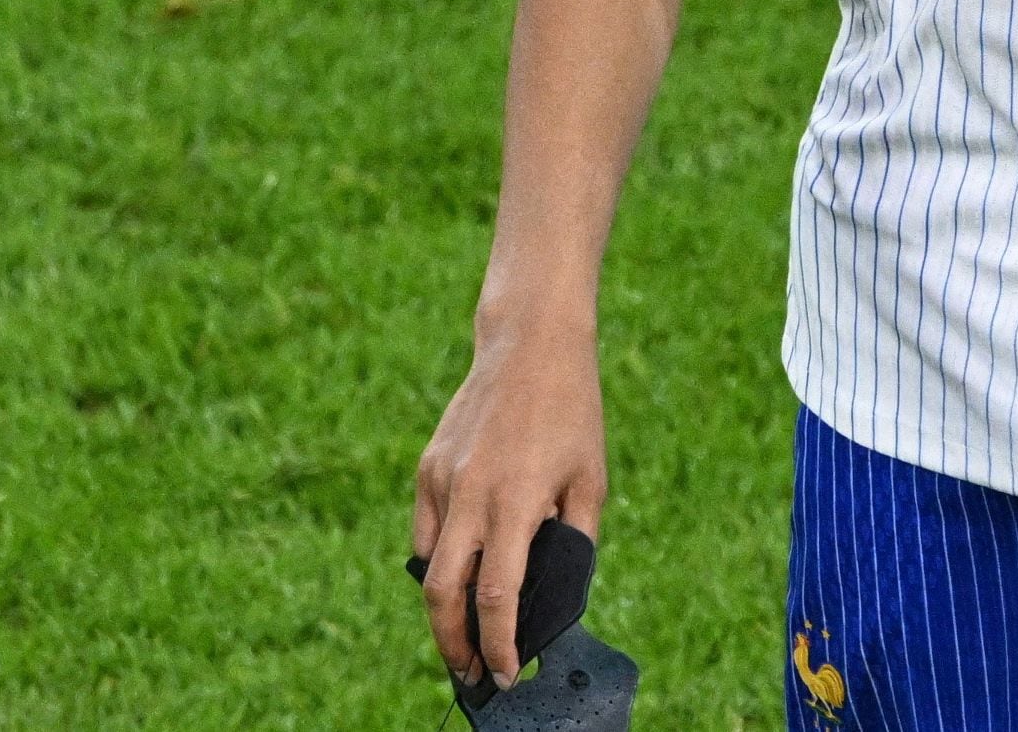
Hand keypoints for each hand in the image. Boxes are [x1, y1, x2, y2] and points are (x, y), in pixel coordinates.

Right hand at [413, 315, 607, 691]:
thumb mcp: (590, 480)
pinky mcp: (427, 467)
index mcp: (515, 501)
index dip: (499, 644)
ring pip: (429, 565)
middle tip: (471, 673)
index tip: (507, 674)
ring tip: (465, 633)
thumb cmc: (572, 413)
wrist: (531, 344)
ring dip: (442, 608)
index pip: (496, 596)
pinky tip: (460, 572)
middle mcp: (469, 495)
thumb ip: (572, 541)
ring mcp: (441, 480)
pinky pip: (427, 530)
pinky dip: (439, 560)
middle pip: (442, 595)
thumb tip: (556, 597)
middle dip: (452, 645)